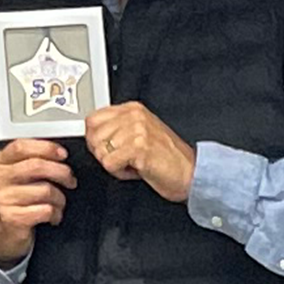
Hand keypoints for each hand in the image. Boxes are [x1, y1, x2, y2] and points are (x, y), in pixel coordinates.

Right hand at [0, 136, 76, 264]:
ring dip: (60, 198)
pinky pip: (46, 210)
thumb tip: (58, 152)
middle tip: (70, 179)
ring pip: (46, 190)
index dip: (46, 148)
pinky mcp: (13, 218)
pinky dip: (56, 214)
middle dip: (62, 172)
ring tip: (58, 202)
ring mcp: (4, 199)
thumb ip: (30, 159)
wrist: (0, 233)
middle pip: (37, 166)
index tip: (63, 154)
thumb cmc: (13, 200)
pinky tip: (53, 216)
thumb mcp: (14, 175)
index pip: (21, 147)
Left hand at [80, 101, 196, 202]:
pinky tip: (136, 170)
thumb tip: (92, 136)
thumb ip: (118, 130)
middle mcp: (134, 116)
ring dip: (114, 164)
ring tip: (133, 164)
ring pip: (100, 151)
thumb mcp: (140, 134)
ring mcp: (137, 130)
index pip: (93, 119)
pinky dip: (120, 173)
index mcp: (132, 109)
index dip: (94, 139)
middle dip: (103, 153)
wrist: (190, 173)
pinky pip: (109, 164)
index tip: (106, 149)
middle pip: (93, 136)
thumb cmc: (167, 158)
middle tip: (122, 159)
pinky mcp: (138, 147)